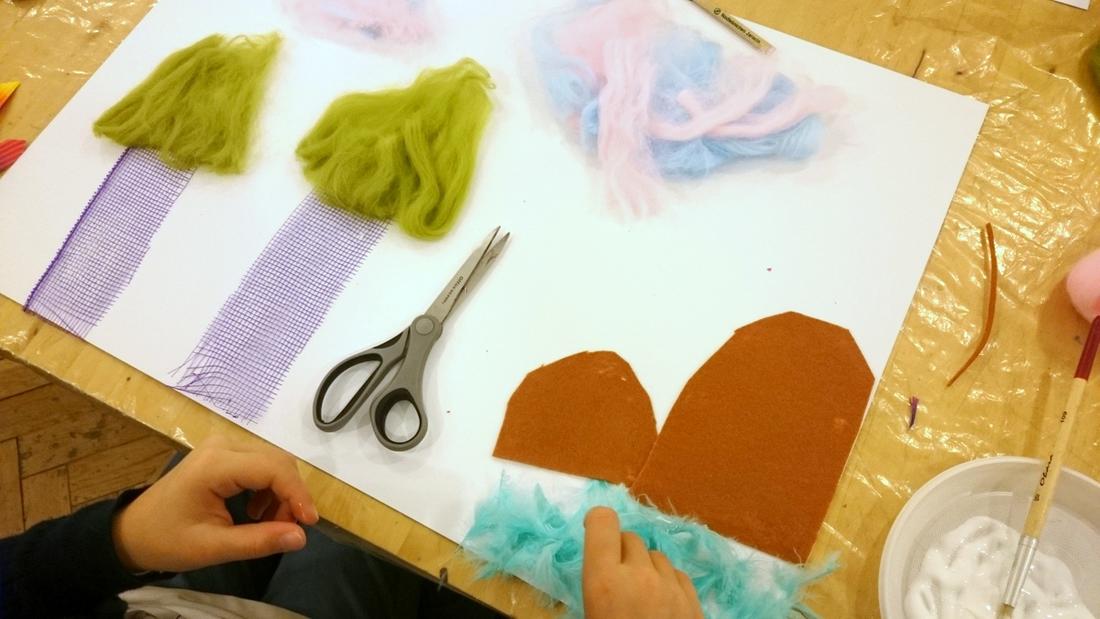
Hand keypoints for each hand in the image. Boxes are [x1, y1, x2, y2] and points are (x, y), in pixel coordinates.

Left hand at [112, 435, 318, 572]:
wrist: (132, 533)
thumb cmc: (167, 540)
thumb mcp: (212, 547)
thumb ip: (257, 541)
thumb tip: (301, 537)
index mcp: (216, 465)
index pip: (273, 469)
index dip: (297, 494)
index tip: (309, 524)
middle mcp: (223, 446)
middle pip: (277, 462)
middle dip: (290, 495)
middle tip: (288, 529)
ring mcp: (223, 447)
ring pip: (272, 462)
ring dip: (281, 493)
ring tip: (270, 525)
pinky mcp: (223, 455)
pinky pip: (260, 465)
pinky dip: (269, 489)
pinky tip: (257, 512)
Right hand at [582, 507, 703, 618]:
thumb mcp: (588, 613)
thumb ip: (593, 584)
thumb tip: (596, 570)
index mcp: (605, 580)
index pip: (603, 522)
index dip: (596, 521)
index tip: (592, 531)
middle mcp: (640, 575)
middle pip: (630, 538)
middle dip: (621, 553)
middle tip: (616, 582)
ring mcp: (670, 587)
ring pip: (656, 556)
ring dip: (646, 567)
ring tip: (640, 596)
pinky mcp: (693, 601)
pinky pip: (677, 574)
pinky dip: (667, 582)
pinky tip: (662, 604)